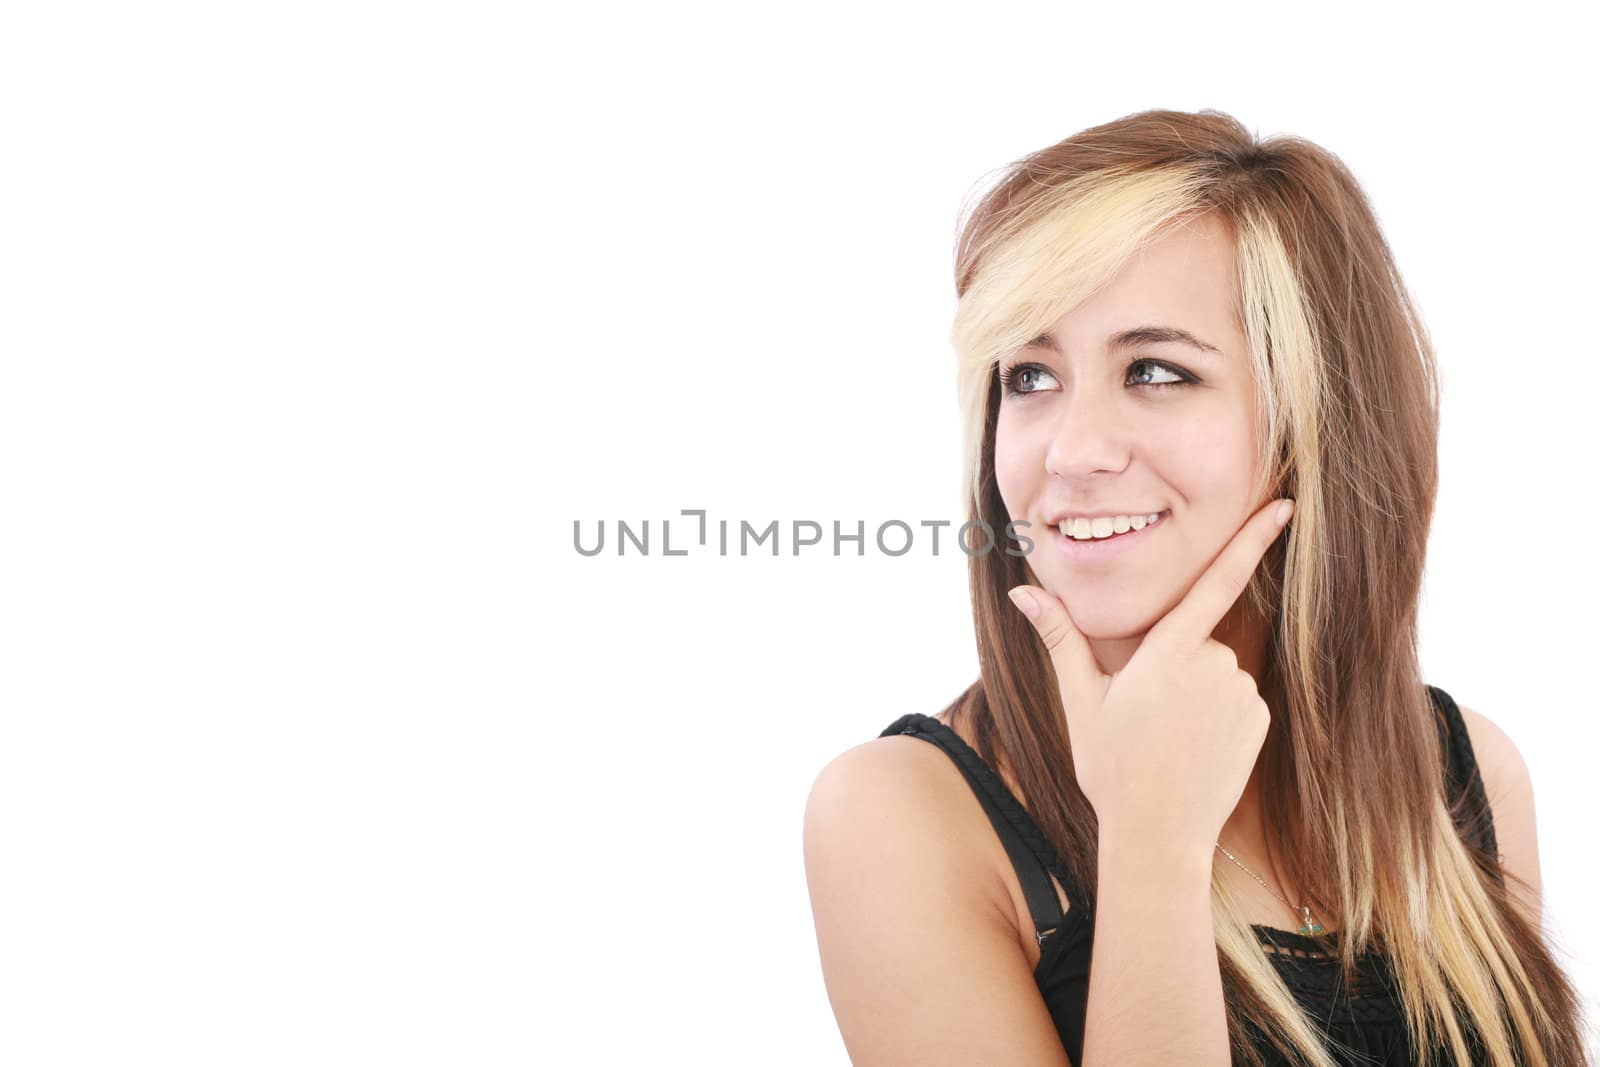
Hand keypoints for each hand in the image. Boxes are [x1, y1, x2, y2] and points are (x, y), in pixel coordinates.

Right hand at [1007, 498, 1294, 851]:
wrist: (1159, 835)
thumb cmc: (1112, 768)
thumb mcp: (1080, 700)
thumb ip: (1060, 638)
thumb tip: (1020, 591)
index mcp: (1167, 649)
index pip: (1216, 580)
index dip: (1252, 540)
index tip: (1286, 507)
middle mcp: (1213, 663)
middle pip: (1194, 641)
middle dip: (1172, 666)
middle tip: (1143, 718)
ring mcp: (1241, 692)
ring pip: (1216, 672)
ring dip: (1195, 693)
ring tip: (1167, 739)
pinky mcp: (1260, 719)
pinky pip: (1237, 700)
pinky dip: (1217, 717)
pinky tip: (1194, 750)